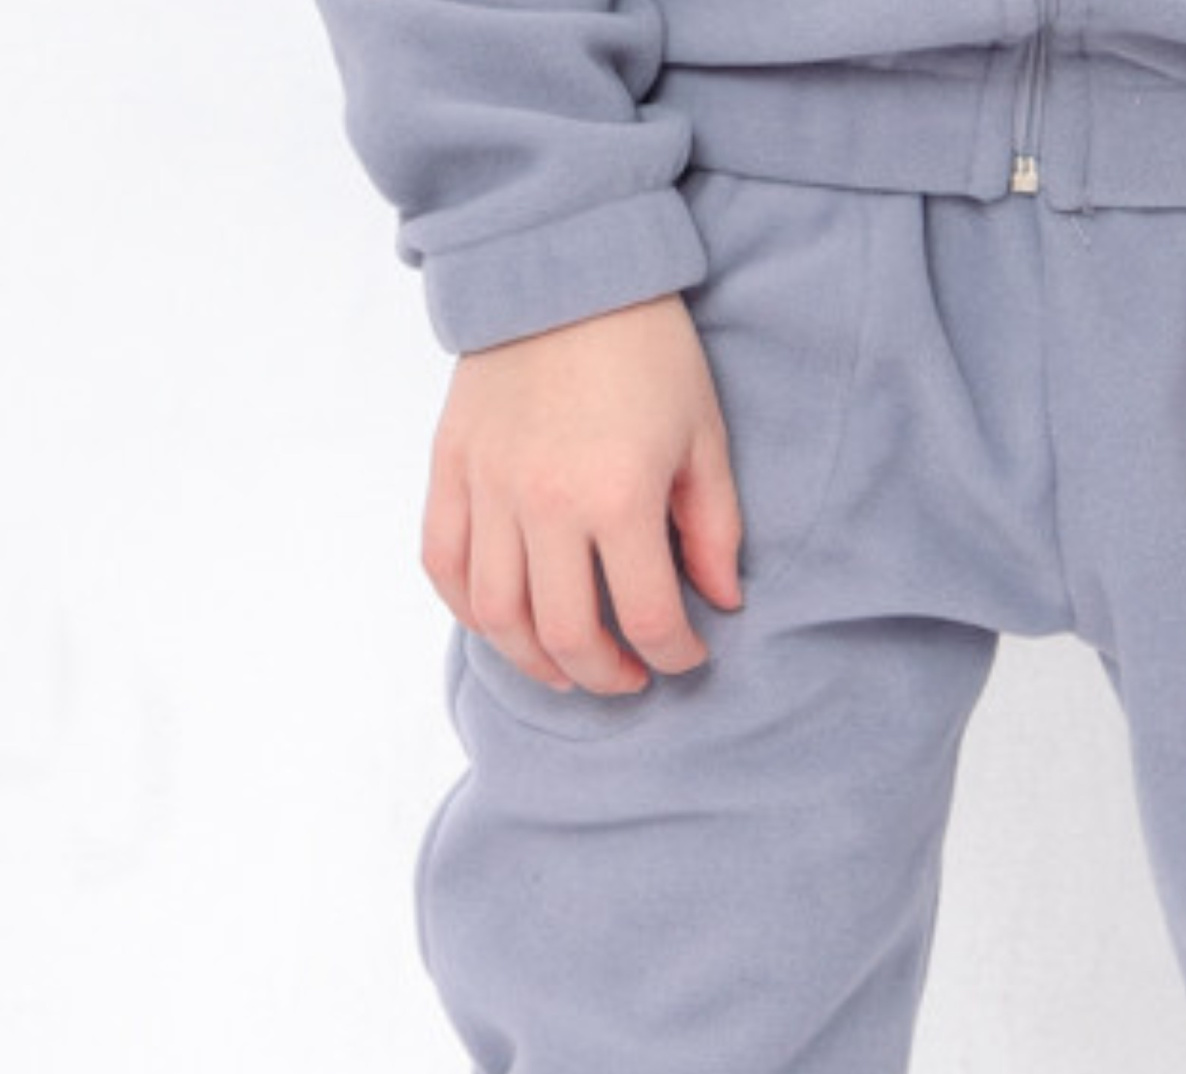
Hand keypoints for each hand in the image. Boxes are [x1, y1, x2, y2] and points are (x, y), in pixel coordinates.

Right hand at [421, 293, 742, 694]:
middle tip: (629, 676)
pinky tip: (504, 623)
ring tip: (568, 666)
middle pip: (565, 634)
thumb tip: (719, 603)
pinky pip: (443, 562)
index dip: (675, 654)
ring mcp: (488, 486)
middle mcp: (545, 502)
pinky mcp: (449, 464)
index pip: (647, 618)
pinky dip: (469, 608)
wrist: (561, 262)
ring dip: (534, 659)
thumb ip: (714, 528)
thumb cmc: (646, 348)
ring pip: (496, 614)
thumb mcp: (704, 436)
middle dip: (605, 674)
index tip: (688, 654)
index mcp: (618, 496)